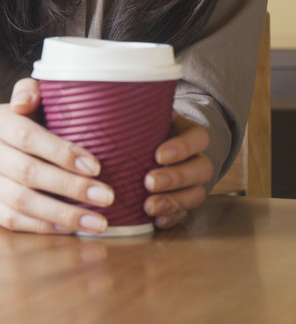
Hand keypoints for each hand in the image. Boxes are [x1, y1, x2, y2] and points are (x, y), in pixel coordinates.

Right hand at [0, 78, 111, 235]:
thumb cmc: (29, 121)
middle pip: (27, 172)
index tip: (96, 167)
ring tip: (98, 221)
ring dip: (63, 213)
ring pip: (21, 201)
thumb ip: (30, 91)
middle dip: (71, 187)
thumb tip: (25, 100)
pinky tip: (70, 229)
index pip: (26, 136)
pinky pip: (12, 220)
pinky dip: (43, 226)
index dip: (61, 153)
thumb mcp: (31, 100)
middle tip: (106, 197)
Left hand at [143, 113, 211, 229]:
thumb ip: (143, 112)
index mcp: (191, 134)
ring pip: (197, 194)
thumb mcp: (148, 118)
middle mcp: (197, 159)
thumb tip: (122, 102)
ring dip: (173, 202)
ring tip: (149, 206)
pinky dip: (172, 218)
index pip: (198, 139)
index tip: (158, 155)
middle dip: (176, 178)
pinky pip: (186, 214)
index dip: (182, 148)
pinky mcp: (185, 203)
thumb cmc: (147, 130)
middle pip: (202, 169)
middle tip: (149, 182)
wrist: (155, 148)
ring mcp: (194, 183)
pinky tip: (157, 221)